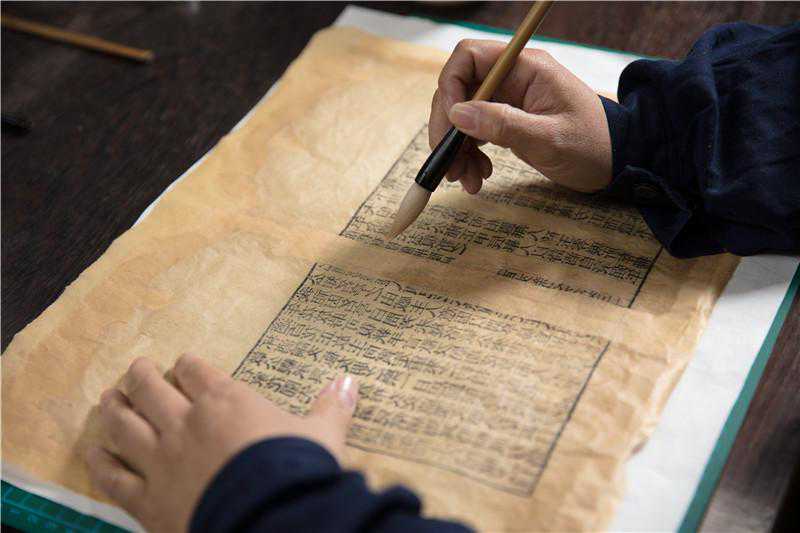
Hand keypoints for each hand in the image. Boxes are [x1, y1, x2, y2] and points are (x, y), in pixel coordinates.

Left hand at [86, 355, 357, 532]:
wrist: (268, 518)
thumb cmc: (295, 470)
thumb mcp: (321, 436)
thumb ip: (331, 407)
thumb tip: (351, 381)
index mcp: (225, 401)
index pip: (194, 370)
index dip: (186, 366)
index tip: (184, 366)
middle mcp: (185, 423)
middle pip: (149, 389)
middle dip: (140, 376)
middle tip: (136, 370)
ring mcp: (161, 461)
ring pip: (123, 425)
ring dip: (113, 408)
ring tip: (109, 398)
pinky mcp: (147, 500)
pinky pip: (113, 477)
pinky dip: (100, 462)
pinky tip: (93, 452)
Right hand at [430, 39, 612, 193]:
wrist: (616, 163)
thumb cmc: (592, 146)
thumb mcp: (548, 139)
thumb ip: (503, 125)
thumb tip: (458, 114)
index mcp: (526, 68)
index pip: (469, 58)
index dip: (451, 87)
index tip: (450, 124)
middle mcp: (513, 78)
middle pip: (460, 90)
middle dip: (450, 128)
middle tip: (449, 165)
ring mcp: (509, 99)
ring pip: (463, 115)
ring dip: (457, 148)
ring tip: (466, 180)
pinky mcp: (508, 120)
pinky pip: (475, 131)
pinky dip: (469, 154)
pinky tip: (479, 174)